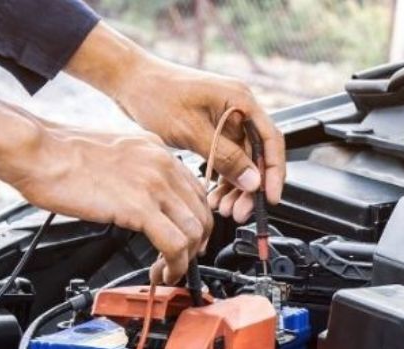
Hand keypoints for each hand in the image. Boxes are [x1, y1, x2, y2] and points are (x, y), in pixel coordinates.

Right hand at [0, 101, 212, 284]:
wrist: (38, 151)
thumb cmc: (61, 153)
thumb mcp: (114, 154)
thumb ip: (136, 173)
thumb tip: (140, 197)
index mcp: (157, 151)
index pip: (197, 190)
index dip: (197, 220)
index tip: (190, 238)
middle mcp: (163, 164)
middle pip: (202, 212)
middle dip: (198, 243)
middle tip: (184, 261)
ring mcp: (154, 185)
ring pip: (194, 230)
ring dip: (186, 259)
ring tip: (170, 271)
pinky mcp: (139, 207)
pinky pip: (174, 243)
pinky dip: (175, 264)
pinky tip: (163, 272)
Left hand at [66, 23, 285, 222]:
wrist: (129, 81)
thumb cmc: (155, 94)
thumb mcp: (190, 130)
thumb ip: (225, 156)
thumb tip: (253, 181)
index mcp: (240, 100)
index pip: (270, 140)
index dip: (274, 171)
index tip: (270, 197)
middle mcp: (239, 109)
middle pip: (257, 155)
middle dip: (251, 186)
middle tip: (239, 211)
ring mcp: (227, 119)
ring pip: (243, 161)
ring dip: (236, 186)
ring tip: (223, 208)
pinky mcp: (214, 129)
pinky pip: (227, 158)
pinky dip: (223, 178)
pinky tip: (213, 195)